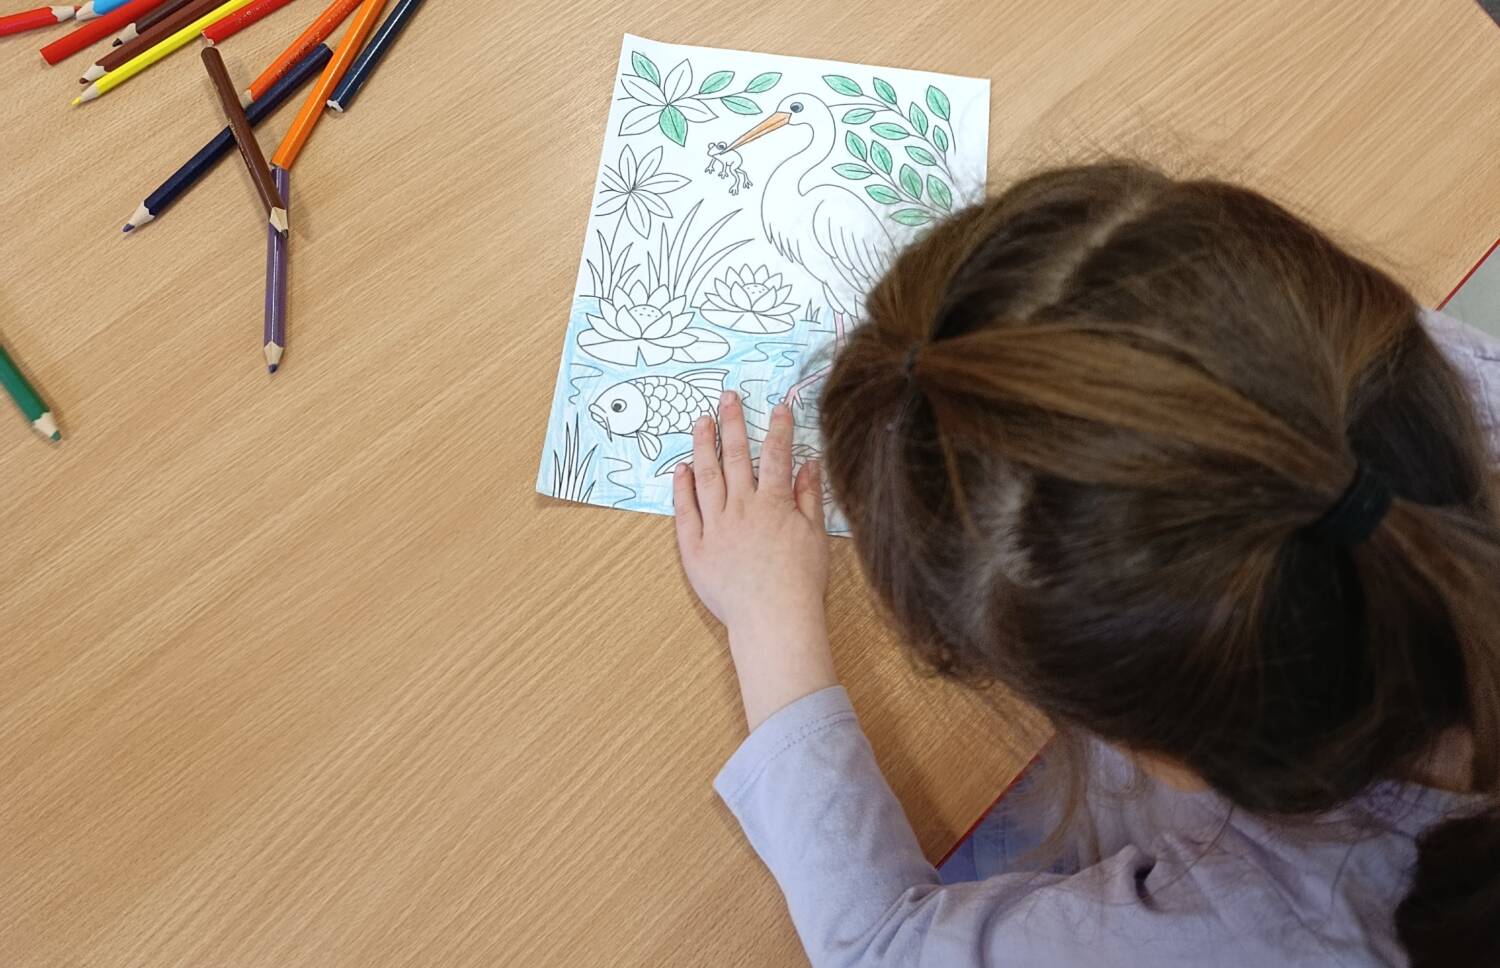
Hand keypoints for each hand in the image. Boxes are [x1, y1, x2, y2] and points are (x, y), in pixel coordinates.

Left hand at [674, 392, 835, 730]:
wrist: (773, 621)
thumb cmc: (800, 584)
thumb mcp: (815, 537)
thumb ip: (809, 498)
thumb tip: (809, 464)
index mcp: (774, 504)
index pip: (777, 456)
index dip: (779, 428)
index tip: (778, 407)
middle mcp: (742, 508)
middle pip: (736, 457)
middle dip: (732, 423)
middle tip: (727, 397)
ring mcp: (716, 526)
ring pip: (707, 476)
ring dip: (703, 445)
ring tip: (699, 421)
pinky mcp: (695, 548)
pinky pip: (685, 511)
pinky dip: (681, 487)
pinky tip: (681, 468)